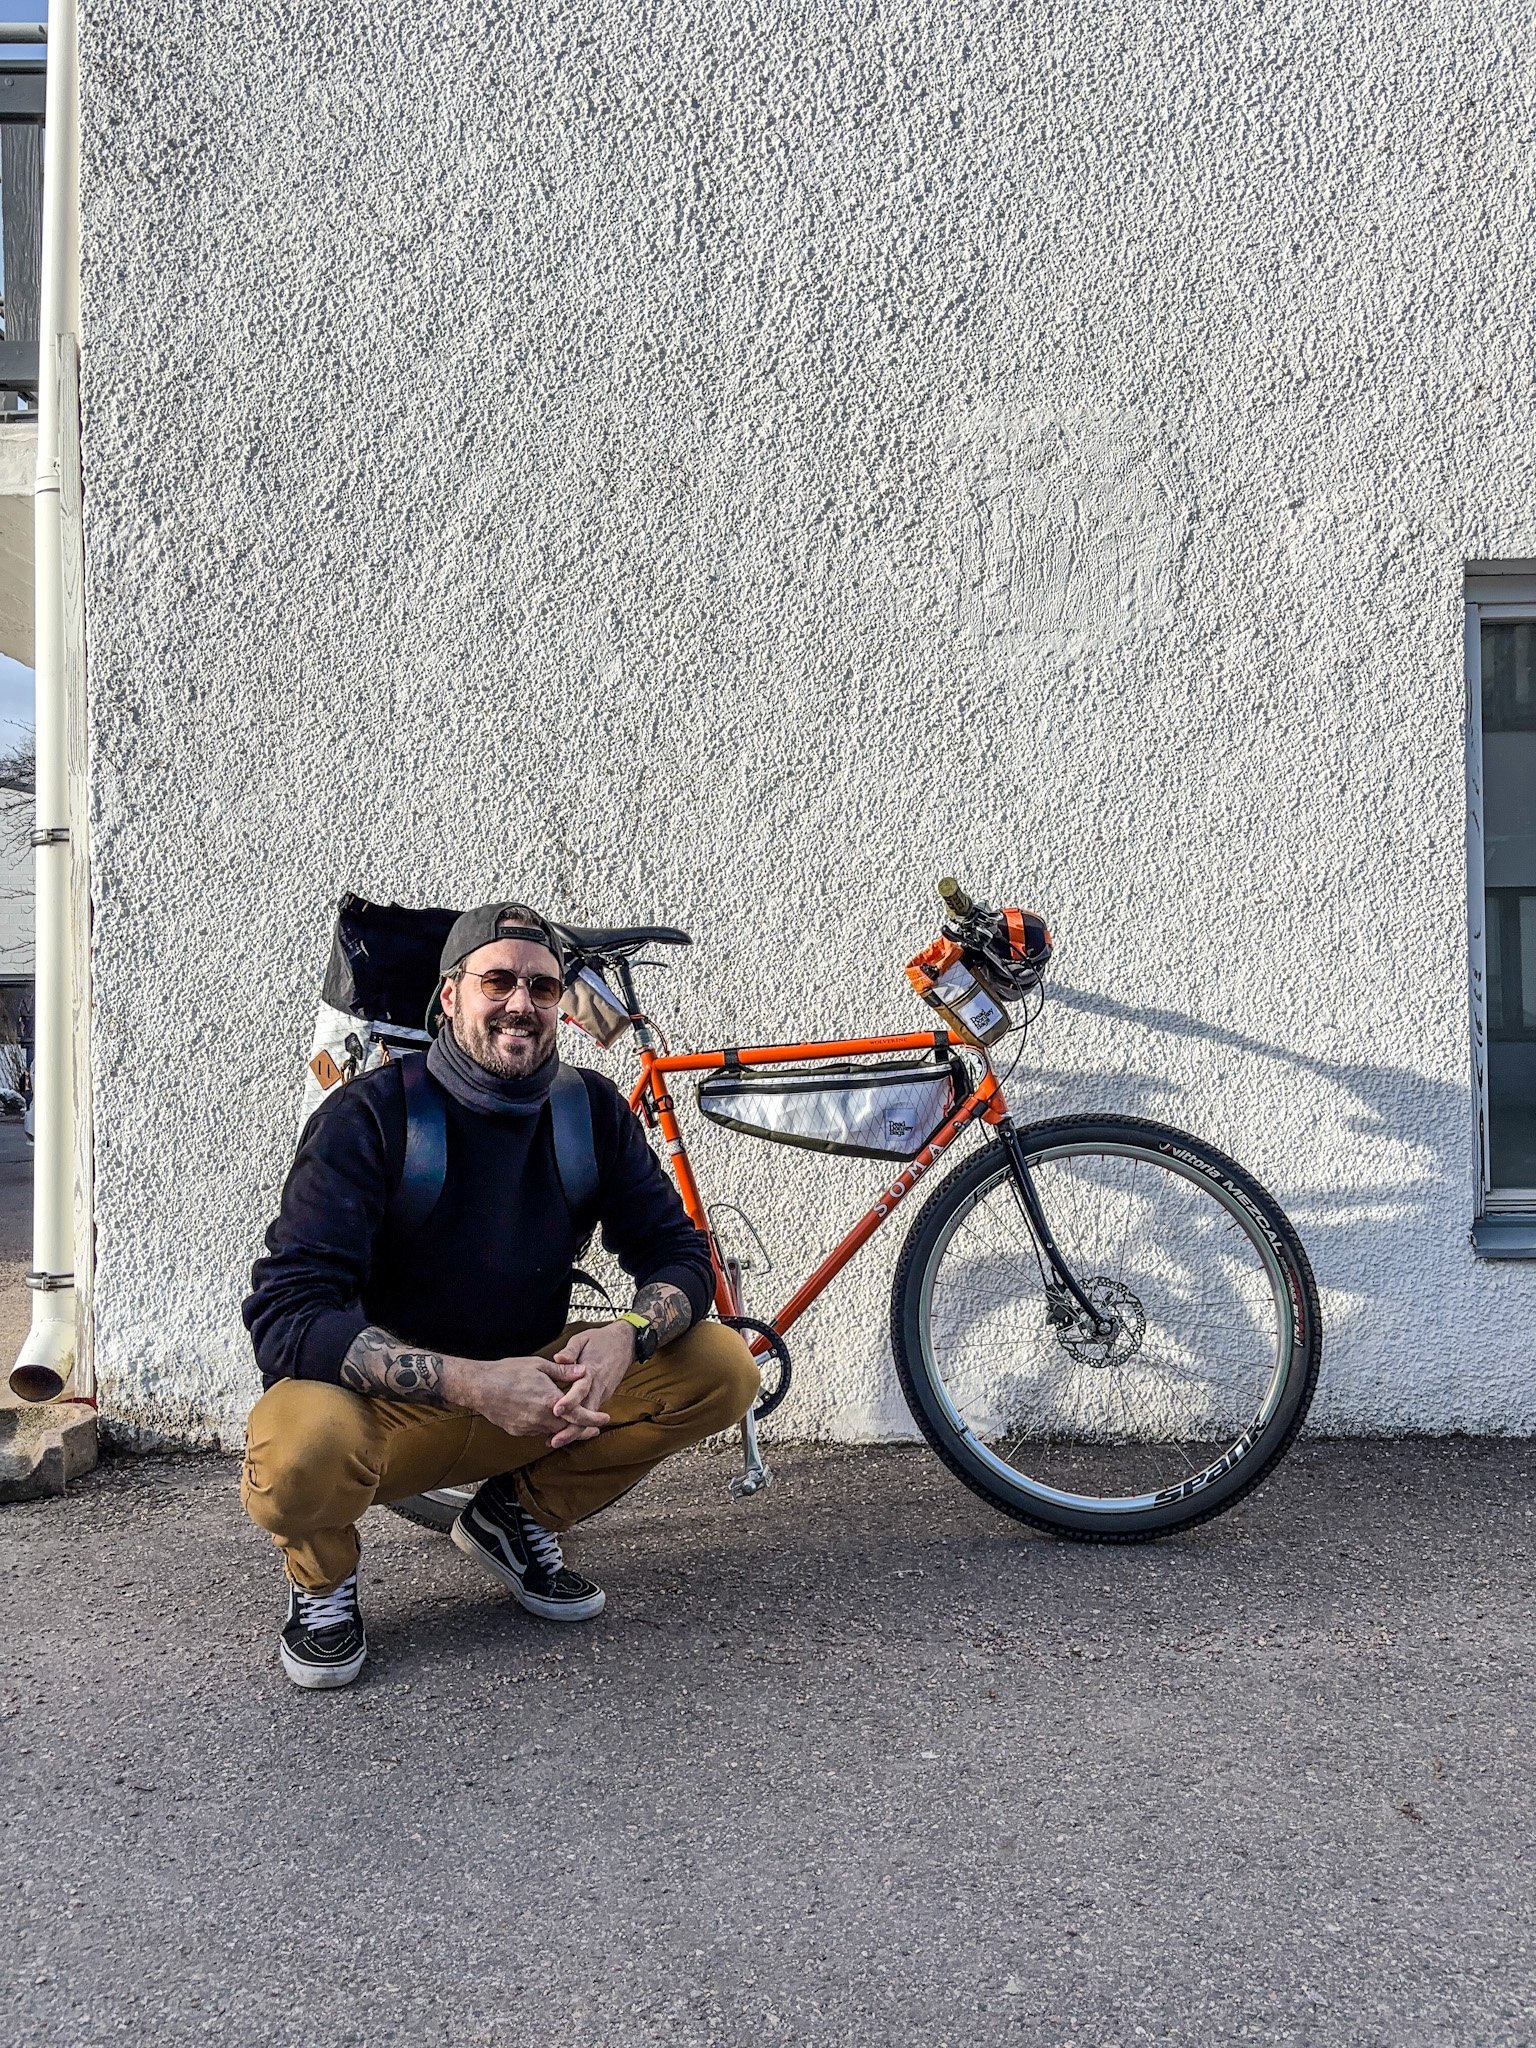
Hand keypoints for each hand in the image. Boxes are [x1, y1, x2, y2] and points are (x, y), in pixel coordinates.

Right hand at [444, 1355, 608, 1445]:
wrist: (479, 1387)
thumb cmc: (508, 1372)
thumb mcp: (539, 1365)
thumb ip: (563, 1372)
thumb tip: (583, 1372)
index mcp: (549, 1401)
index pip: (579, 1416)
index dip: (594, 1419)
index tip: (605, 1419)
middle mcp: (540, 1418)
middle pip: (569, 1429)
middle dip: (583, 1428)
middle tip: (594, 1428)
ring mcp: (528, 1427)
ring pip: (553, 1431)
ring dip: (563, 1427)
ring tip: (571, 1420)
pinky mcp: (518, 1431)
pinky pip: (538, 1431)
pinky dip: (546, 1426)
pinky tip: (546, 1417)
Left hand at [547, 1321, 637, 1448]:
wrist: (626, 1343)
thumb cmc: (602, 1340)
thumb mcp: (583, 1338)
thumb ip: (570, 1350)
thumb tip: (558, 1358)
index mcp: (592, 1371)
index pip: (581, 1389)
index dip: (569, 1401)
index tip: (556, 1410)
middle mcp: (599, 1387)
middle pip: (586, 1413)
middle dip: (571, 1429)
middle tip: (553, 1441)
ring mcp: (602, 1394)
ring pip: (589, 1417)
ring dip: (574, 1431)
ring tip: (554, 1441)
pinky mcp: (602, 1397)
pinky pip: (590, 1413)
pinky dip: (579, 1425)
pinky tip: (564, 1433)